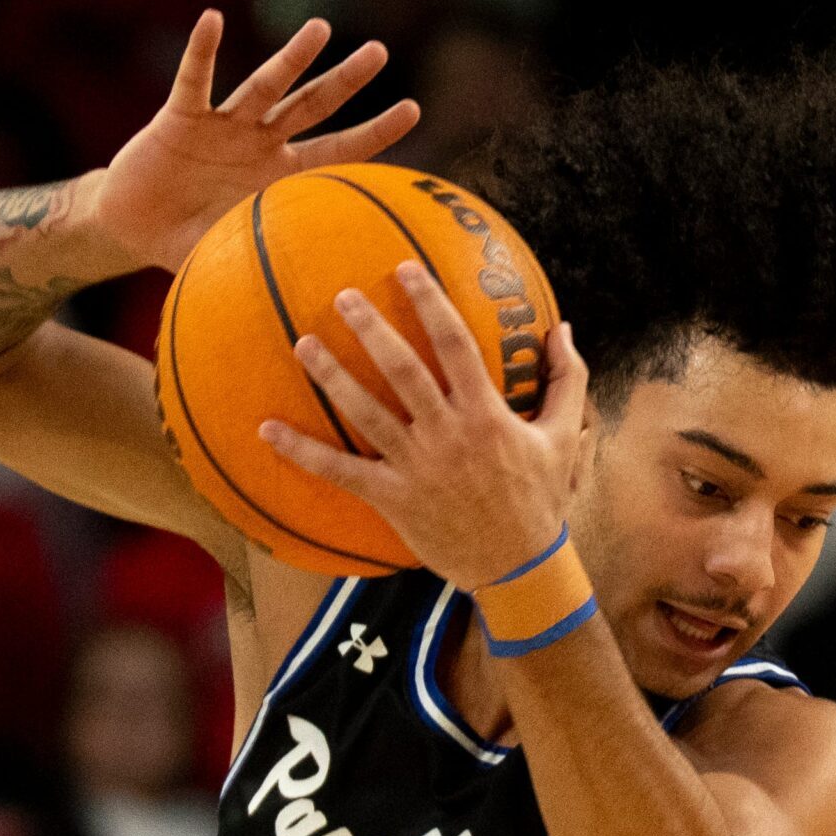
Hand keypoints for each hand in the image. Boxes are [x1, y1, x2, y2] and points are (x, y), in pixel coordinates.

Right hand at [95, 10, 420, 272]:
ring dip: (291, 58)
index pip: (340, 151)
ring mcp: (224, 126)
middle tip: (380, 51)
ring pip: (265, 86)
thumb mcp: (239, 257)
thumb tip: (321, 311)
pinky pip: (194, 81)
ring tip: (320, 29)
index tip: (414, 109)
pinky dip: (201, 52)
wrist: (134, 227)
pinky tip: (212, 20)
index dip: (375, 132)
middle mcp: (261, 141)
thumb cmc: (190, 242)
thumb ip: (275, 270)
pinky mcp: (180, 117)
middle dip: (346, 79)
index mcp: (282, 175)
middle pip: (313, 105)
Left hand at [259, 261, 590, 589]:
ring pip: (367, 413)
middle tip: (344, 296)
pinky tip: (267, 428)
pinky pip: (340, 472)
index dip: (430, 303)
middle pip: (403, 370)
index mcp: (487, 414)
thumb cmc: (540, 499)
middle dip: (372, 329)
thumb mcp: (564, 437)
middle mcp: (448, 435)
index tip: (407, 268)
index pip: (456, 344)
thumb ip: (567, 380)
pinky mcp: (393, 499)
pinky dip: (302, 452)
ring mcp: (417, 467)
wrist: (519, 568)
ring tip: (303, 343)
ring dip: (333, 377)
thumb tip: (562, 328)